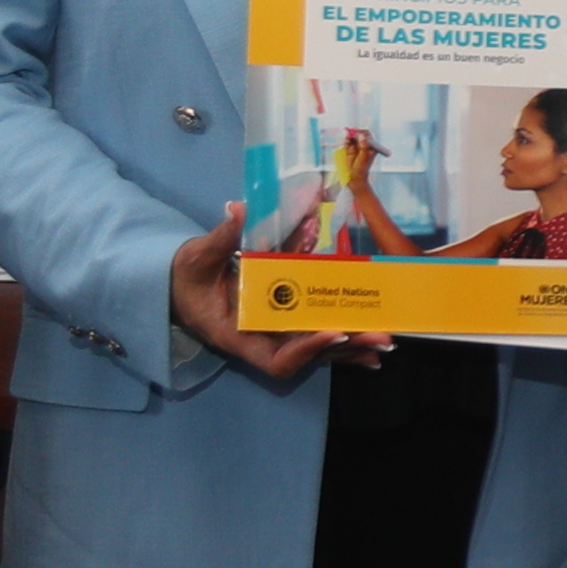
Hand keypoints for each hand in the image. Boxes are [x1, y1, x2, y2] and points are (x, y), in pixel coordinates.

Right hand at [169, 217, 372, 383]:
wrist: (179, 285)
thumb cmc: (184, 277)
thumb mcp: (196, 257)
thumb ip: (220, 238)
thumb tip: (239, 209)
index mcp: (238, 336)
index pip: (277, 358)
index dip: (307, 350)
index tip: (334, 332)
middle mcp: (262, 341)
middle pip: (310, 355)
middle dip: (346, 346)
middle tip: (381, 337)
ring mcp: (275, 334)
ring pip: (319, 346)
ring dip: (353, 344)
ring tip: (387, 339)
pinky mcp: (286, 322)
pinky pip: (318, 331)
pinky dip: (345, 336)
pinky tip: (374, 343)